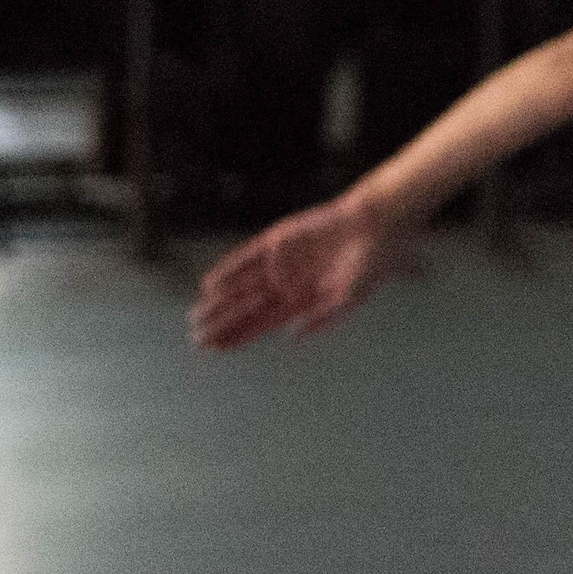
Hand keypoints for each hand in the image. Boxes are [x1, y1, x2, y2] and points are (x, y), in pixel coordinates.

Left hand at [189, 193, 389, 349]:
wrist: (376, 224)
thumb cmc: (372, 263)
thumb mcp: (351, 296)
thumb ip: (324, 318)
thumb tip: (294, 338)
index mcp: (303, 301)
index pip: (263, 322)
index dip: (239, 335)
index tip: (216, 348)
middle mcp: (287, 283)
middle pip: (246, 308)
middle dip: (222, 323)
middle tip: (197, 338)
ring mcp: (280, 262)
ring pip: (242, 285)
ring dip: (219, 301)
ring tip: (196, 316)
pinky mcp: (278, 240)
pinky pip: (246, 257)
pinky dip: (229, 270)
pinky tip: (210, 284)